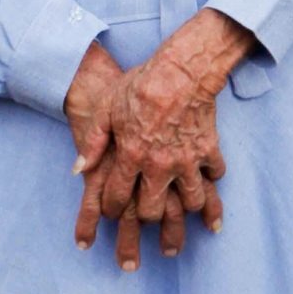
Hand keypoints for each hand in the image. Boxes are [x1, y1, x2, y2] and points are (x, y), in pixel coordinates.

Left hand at [65, 38, 193, 270]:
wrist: (182, 68)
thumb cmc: (140, 84)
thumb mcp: (106, 109)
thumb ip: (92, 142)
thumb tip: (77, 170)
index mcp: (131, 155)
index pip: (118, 198)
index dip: (112, 210)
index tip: (113, 214)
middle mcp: (159, 165)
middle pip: (154, 210)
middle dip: (151, 223)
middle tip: (151, 225)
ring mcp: (186, 160)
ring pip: (191, 202)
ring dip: (188, 211)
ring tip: (186, 218)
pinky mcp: (208, 150)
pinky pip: (215, 175)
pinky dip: (213, 181)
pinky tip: (209, 184)